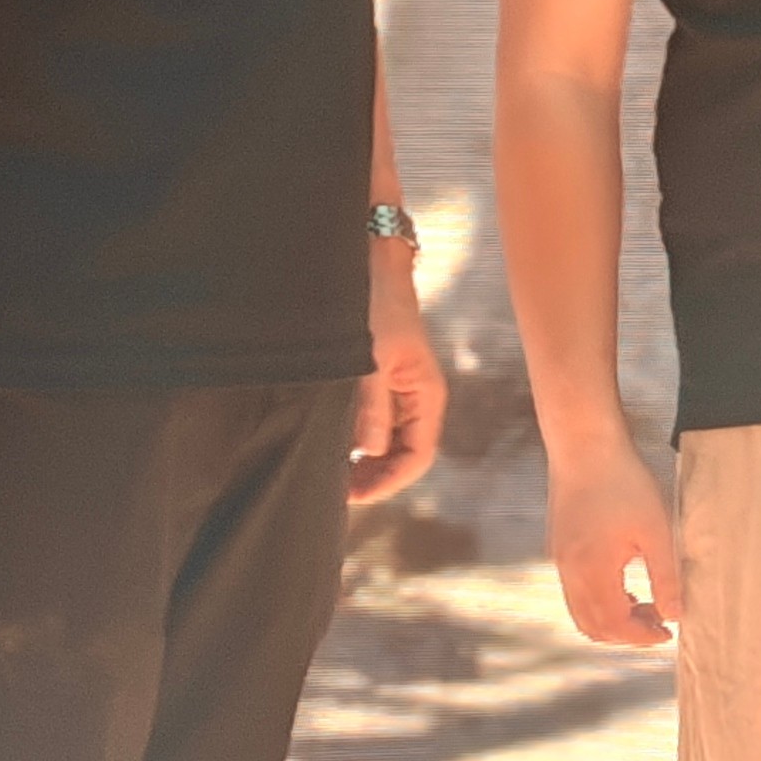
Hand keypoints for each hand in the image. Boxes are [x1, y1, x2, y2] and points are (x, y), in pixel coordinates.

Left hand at [351, 253, 445, 503]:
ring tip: (334, 472)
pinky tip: (337, 444)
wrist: (372, 265)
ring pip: (388, 441)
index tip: (355, 495)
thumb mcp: (372, 358)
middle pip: (403, 454)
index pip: (417, 456)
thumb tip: (369, 451)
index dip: (388, 481)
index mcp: (426, 395)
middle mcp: (418, 399)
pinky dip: (359, 438)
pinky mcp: (383, 382)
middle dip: (375, 476)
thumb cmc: (378, 305)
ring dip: (366, 460)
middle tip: (339, 491)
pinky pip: (376, 422)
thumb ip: (372, 406)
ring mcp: (401, 392)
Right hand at [545, 435, 680, 648]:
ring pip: (580, 611)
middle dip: (626, 633)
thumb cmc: (624, 480)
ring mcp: (559, 558)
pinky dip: (597, 599)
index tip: (667, 633)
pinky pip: (574, 590)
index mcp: (592, 571)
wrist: (584, 442)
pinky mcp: (557, 545)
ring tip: (642, 603)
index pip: (614, 626)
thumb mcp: (656, 529)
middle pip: (593, 627)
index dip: (642, 637)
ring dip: (610, 618)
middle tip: (657, 620)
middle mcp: (569, 571)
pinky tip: (621, 580)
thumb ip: (666, 577)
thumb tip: (675, 616)